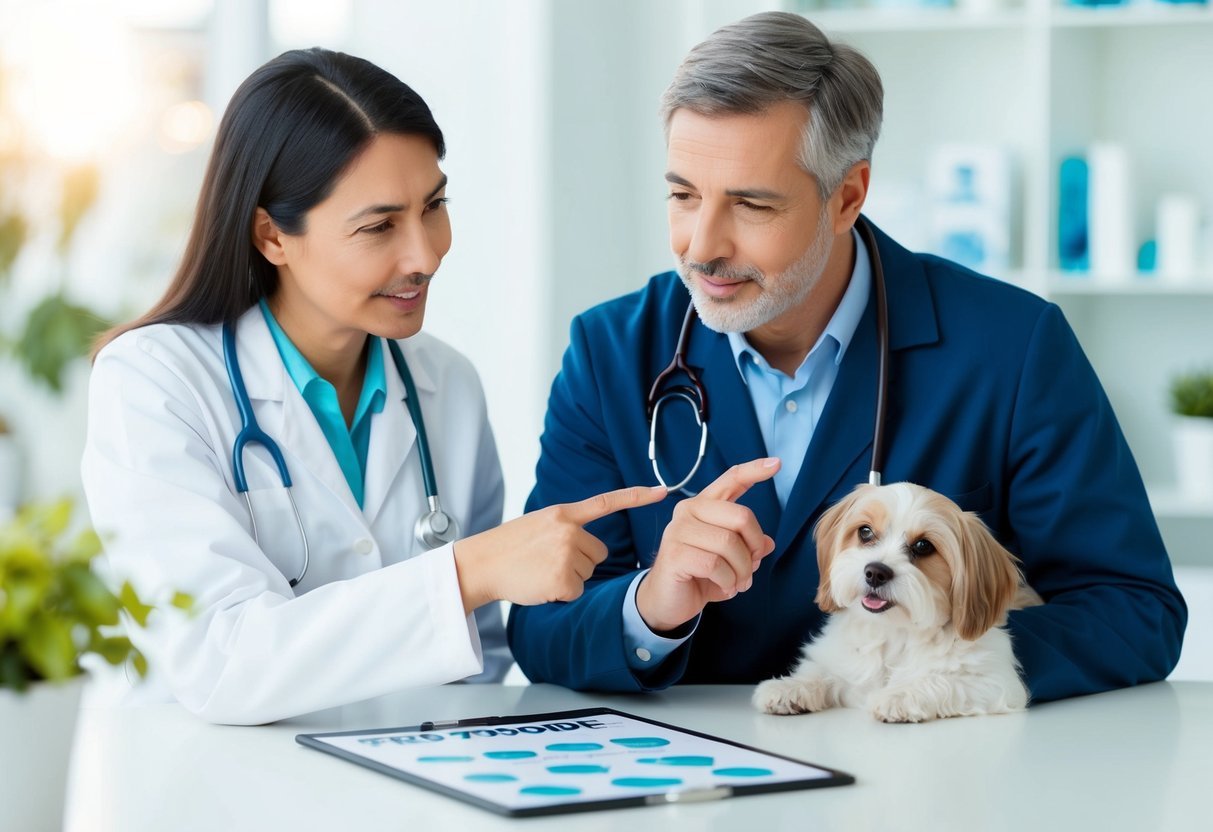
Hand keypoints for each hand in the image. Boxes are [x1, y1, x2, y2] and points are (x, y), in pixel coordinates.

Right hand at [453, 485, 667, 611]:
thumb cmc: (510, 547)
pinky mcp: (563, 580)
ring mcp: (565, 555)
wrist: (482, 564)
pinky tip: (541, 584)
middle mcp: (568, 530)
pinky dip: (561, 593)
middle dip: (580, 560)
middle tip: (548, 560)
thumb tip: (592, 544)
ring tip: (540, 570)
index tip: (663, 491)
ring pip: (587, 572)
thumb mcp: (539, 523)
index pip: (606, 502)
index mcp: (563, 513)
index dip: (637, 496)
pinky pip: (576, 591)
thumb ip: (566, 527)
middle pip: (599, 552)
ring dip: (569, 576)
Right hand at [636, 457, 778, 632]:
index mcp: (703, 505)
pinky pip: (716, 564)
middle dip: (754, 547)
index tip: (776, 463)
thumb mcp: (728, 559)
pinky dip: (728, 581)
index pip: (731, 480)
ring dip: (743, 571)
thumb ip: (746, 546)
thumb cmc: (698, 576)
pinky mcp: (675, 554)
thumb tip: (768, 543)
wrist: (666, 602)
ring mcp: (678, 531)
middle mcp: (688, 511)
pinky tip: (725, 588)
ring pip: (730, 544)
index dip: (754, 471)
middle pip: (741, 516)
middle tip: (751, 568)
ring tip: (738, 583)